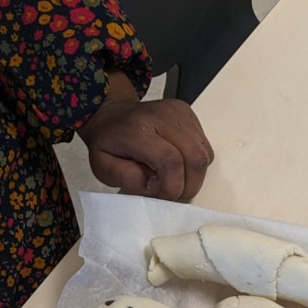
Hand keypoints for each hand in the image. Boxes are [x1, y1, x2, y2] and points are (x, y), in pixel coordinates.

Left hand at [78, 70, 214, 201]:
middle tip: (171, 193)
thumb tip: (155, 185)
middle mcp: (163, 116)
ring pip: (204, 156)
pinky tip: (178, 163)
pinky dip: (196, 164)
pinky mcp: (188, 115)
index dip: (171, 187)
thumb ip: (128, 179)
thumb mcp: (103, 168)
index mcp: (138, 129)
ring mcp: (179, 113)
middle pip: (194, 159)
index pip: (171, 162)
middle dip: (188, 186)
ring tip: (173, 179)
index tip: (159, 194)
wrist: (111, 115)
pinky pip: (204, 148)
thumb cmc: (108, 143)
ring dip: (193, 176)